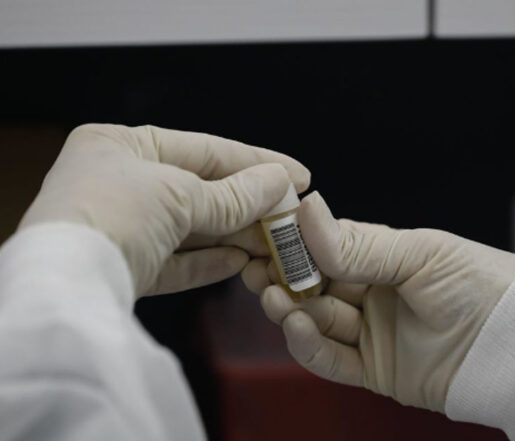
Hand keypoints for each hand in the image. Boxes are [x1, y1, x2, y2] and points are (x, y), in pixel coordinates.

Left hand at [19, 124, 309, 296]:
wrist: (64, 285)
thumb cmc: (110, 215)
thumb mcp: (180, 196)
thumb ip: (234, 194)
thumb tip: (280, 183)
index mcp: (123, 144)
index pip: (206, 148)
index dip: (257, 161)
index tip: (298, 176)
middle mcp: (120, 180)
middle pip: (202, 190)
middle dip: (249, 205)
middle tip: (290, 216)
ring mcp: (122, 225)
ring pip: (191, 229)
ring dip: (234, 236)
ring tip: (274, 243)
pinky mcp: (125, 265)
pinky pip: (175, 261)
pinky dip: (207, 262)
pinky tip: (240, 262)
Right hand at [242, 192, 514, 411]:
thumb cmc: (481, 285)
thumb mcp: (421, 255)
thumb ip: (361, 245)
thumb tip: (308, 209)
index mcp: (381, 257)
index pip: (324, 246)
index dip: (292, 242)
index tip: (261, 233)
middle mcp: (370, 292)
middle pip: (312, 284)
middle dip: (283, 276)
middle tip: (255, 268)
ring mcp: (370, 332)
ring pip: (316, 320)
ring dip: (291, 309)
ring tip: (276, 298)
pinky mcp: (373, 370)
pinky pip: (331, 360)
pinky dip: (309, 345)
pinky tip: (297, 326)